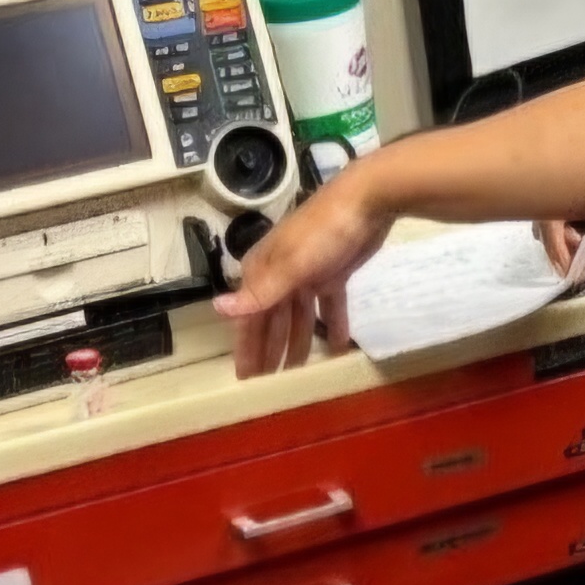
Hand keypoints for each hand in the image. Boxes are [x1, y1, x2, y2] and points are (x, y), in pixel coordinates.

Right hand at [215, 170, 391, 375]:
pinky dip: (333, 324)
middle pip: (272, 320)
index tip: (245, 377)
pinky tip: (339, 347)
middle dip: (269, 349)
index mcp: (262, 271)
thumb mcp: (290, 266)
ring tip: (297, 373)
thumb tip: (218, 309)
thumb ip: (259, 293)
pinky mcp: (334, 272)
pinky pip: (329, 305)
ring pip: (299, 316)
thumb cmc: (322, 233)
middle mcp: (280, 274)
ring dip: (298, 341)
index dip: (247, 347)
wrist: (366, 201)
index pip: (250, 318)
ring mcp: (308, 273)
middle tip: (269, 383)